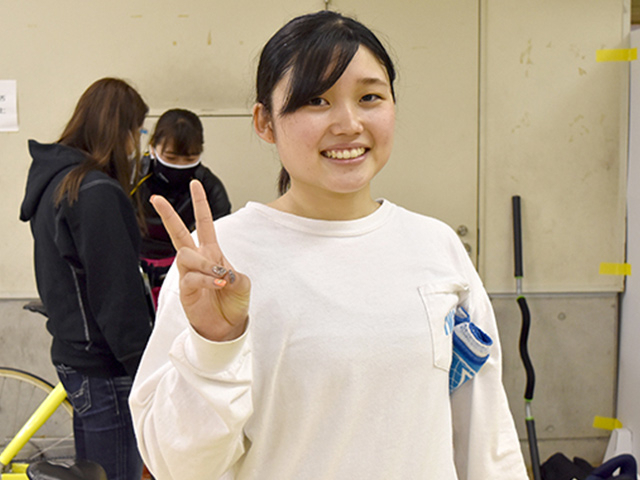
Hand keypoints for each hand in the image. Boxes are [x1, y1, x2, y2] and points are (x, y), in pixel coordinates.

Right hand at [151, 180, 249, 341]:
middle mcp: (197, 260)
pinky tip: (218, 285)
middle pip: (179, 233)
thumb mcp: (242, 283)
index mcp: (212, 252)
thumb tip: (220, 274)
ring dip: (205, 264)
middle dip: (168, 215)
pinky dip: (206, 280)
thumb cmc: (233, 302)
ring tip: (219, 277)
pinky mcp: (185, 290)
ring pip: (186, 256)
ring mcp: (188, 274)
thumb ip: (233, 274)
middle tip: (156, 199)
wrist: (227, 327)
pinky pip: (191, 278)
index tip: (195, 183)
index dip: (200, 203)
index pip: (204, 223)